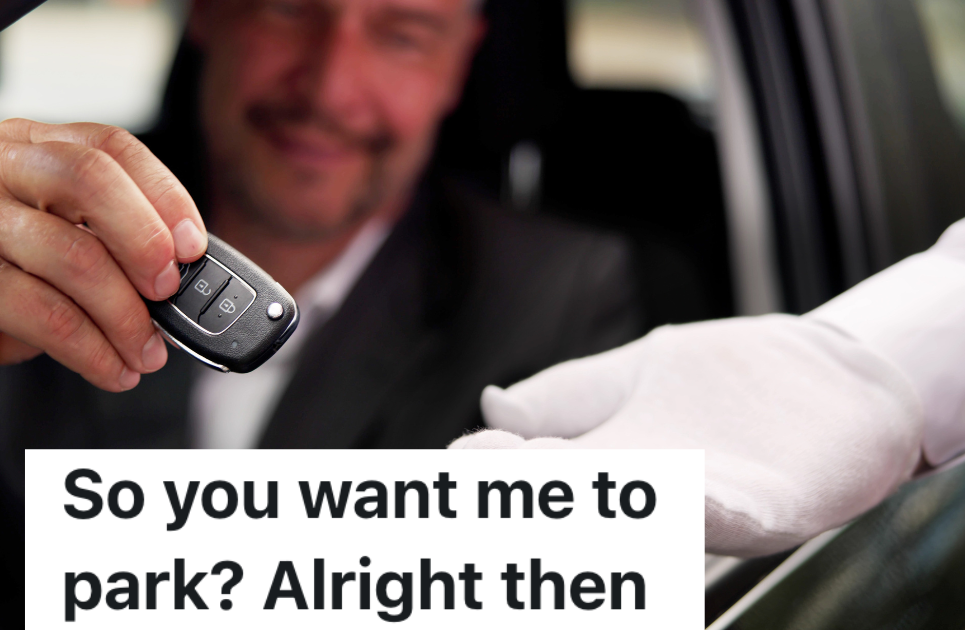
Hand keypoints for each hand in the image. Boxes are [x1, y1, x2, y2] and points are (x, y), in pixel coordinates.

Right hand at [0, 120, 205, 459]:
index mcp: (22, 146)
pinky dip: (94, 351)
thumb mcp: (50, 247)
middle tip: (172, 293)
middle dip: (145, 242)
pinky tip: (112, 368)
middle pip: (90, 181)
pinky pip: (48, 316)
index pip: (109, 146)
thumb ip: (107, 241)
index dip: (163, 194)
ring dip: (127, 318)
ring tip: (146, 351)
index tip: (193, 245)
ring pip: (75, 259)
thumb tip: (188, 272)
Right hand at [450, 315, 923, 556]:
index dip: (492, 472)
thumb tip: (488, 406)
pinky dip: (700, 509)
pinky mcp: (775, 509)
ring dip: (592, 511)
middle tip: (481, 483)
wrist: (837, 373)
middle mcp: (651, 500)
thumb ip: (565, 397)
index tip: (456, 459)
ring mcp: (711, 508)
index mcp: (611, 468)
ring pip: (641, 522)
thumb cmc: (733, 379)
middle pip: (576, 512)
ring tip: (545, 482)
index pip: (535, 477)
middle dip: (525, 502)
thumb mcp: (635, 377)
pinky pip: (732, 518)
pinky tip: (674, 494)